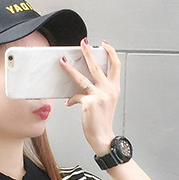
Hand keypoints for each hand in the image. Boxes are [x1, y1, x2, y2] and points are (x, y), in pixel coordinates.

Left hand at [61, 40, 120, 154]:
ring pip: (82, 78)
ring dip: (70, 68)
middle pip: (97, 66)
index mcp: (114, 88)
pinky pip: (76, 96)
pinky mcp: (89, 103)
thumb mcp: (106, 101)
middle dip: (88, 53)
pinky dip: (71, 99)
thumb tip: (84, 80)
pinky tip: (69, 103)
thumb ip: (99, 89)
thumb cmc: (102, 120)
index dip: (110, 52)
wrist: (102, 136)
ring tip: (63, 60)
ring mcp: (99, 96)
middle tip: (82, 43)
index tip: (103, 44)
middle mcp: (109, 90)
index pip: (115, 65)